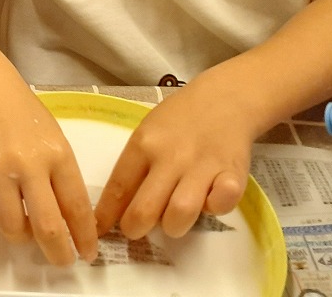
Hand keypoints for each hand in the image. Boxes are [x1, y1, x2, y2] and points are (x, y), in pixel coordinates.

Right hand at [0, 67, 98, 264]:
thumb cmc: (24, 115)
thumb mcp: (55, 139)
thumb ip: (62, 178)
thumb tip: (71, 223)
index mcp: (58, 154)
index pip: (77, 208)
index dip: (84, 238)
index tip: (87, 253)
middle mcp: (29, 163)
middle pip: (47, 227)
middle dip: (58, 253)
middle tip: (61, 259)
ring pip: (11, 227)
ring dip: (20, 234)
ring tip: (21, 221)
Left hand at [94, 79, 254, 239]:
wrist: (224, 98)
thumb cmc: (179, 120)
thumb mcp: (148, 132)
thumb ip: (135, 167)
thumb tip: (114, 209)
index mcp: (144, 144)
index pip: (118, 188)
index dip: (106, 216)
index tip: (98, 232)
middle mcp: (170, 156)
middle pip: (144, 210)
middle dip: (136, 229)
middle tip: (139, 228)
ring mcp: (202, 165)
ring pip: (179, 214)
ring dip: (173, 225)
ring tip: (173, 217)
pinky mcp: (232, 173)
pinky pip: (220, 204)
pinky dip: (213, 208)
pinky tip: (209, 198)